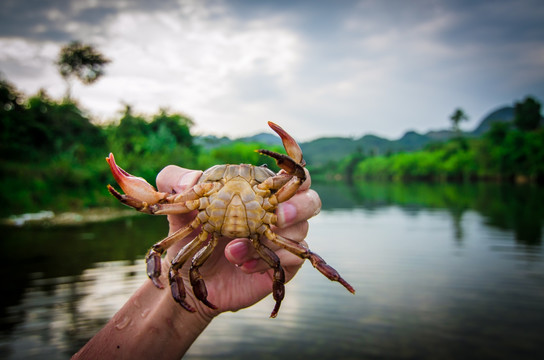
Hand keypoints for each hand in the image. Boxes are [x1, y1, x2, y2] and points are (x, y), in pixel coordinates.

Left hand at [155, 165, 321, 317]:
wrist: (190, 275)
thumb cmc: (191, 234)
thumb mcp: (177, 204)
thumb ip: (175, 180)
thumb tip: (193, 178)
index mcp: (261, 191)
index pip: (291, 173)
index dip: (293, 164)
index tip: (277, 159)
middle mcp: (278, 212)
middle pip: (311, 200)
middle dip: (298, 206)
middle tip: (277, 216)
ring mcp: (282, 239)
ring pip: (302, 231)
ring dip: (268, 238)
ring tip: (232, 249)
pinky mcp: (281, 265)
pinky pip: (291, 259)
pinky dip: (264, 260)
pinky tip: (241, 264)